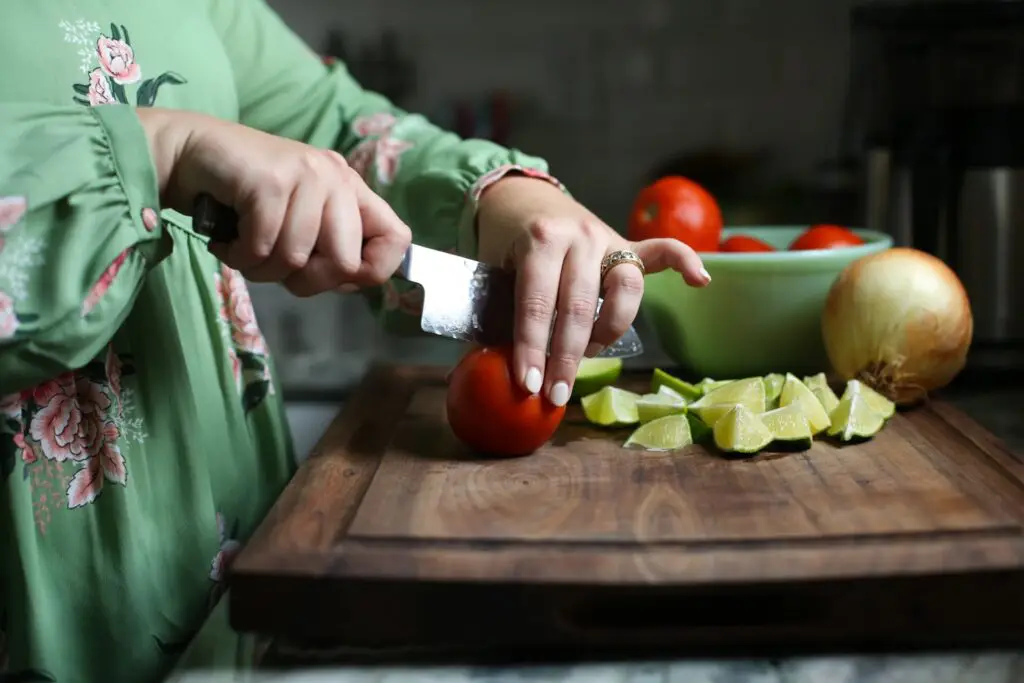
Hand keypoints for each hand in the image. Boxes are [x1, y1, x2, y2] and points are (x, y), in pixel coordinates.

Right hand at [138, 107, 410, 295]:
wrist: (187, 153)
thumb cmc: (242, 200)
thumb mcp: (298, 224)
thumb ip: (328, 248)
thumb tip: (354, 281)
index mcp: (351, 190)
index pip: (397, 239)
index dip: (371, 272)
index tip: (333, 276)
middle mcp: (337, 178)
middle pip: (345, 264)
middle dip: (305, 281)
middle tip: (274, 263)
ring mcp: (306, 174)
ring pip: (296, 259)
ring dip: (261, 268)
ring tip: (244, 246)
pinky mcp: (271, 180)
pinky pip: (263, 247)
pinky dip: (238, 255)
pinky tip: (228, 240)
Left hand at [476, 176, 709, 406]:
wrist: (522, 197)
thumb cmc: (504, 242)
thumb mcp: (491, 270)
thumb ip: (502, 310)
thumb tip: (504, 366)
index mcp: (540, 240)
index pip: (537, 303)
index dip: (532, 348)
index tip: (530, 385)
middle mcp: (579, 237)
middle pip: (580, 305)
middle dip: (567, 356)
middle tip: (556, 393)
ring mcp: (608, 239)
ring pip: (624, 290)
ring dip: (607, 332)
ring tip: (588, 355)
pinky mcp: (627, 244)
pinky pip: (661, 251)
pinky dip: (684, 263)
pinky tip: (700, 281)